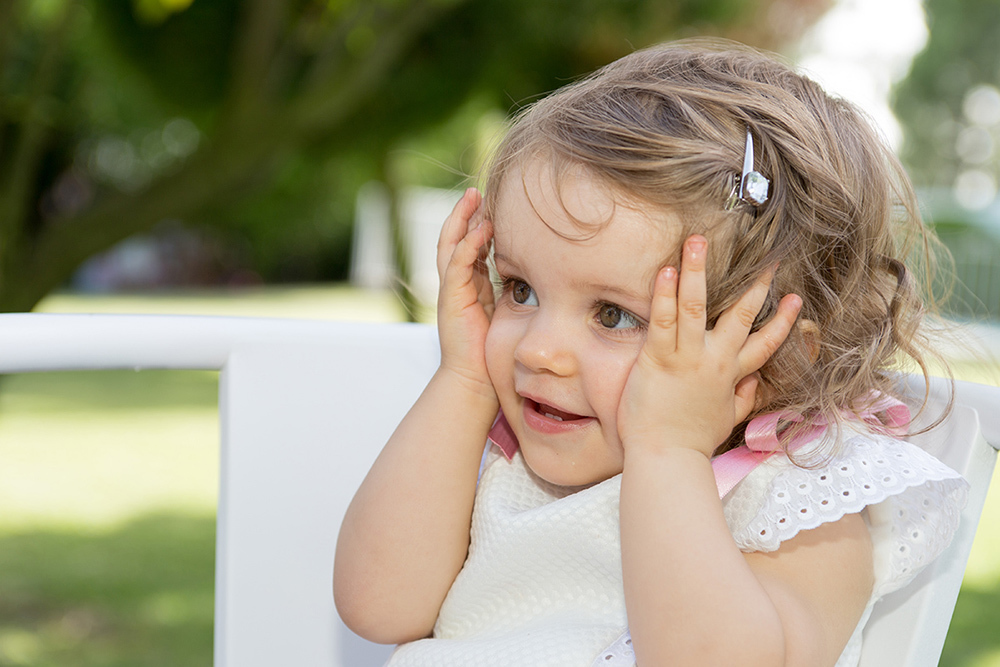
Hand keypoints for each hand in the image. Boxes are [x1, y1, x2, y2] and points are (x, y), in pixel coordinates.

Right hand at [435, 188, 495, 396]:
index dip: (479, 223)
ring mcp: (451, 290)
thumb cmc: (491, 353)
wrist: (473, 380)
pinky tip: (479, 227)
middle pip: (456, 237)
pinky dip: (467, 244)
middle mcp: (458, 283)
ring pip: (451, 244)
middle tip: (478, 190)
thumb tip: (541, 276)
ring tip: (473, 197)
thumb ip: (515, 292)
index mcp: (470, 285)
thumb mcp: (507, 312)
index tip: (494, 203)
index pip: (471, 245)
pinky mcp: (450, 299)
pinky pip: (456, 264)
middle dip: (466, 212)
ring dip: (462, 219)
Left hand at [618, 235, 801, 457]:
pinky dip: (666, 293)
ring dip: (699, 270)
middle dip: (754, 284)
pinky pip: (664, 319)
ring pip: (697, 305)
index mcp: (731, 376)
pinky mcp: (658, 358)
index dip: (782, 321)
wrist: (667, 458)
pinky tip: (668, 269)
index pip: (764, 344)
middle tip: (768, 256)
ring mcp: (687, 357)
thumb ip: (742, 398)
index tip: (796, 298)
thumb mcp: (726, 420)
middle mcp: (715, 361)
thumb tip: (755, 382)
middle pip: (739, 315)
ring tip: (699, 240)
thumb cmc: (691, 442)